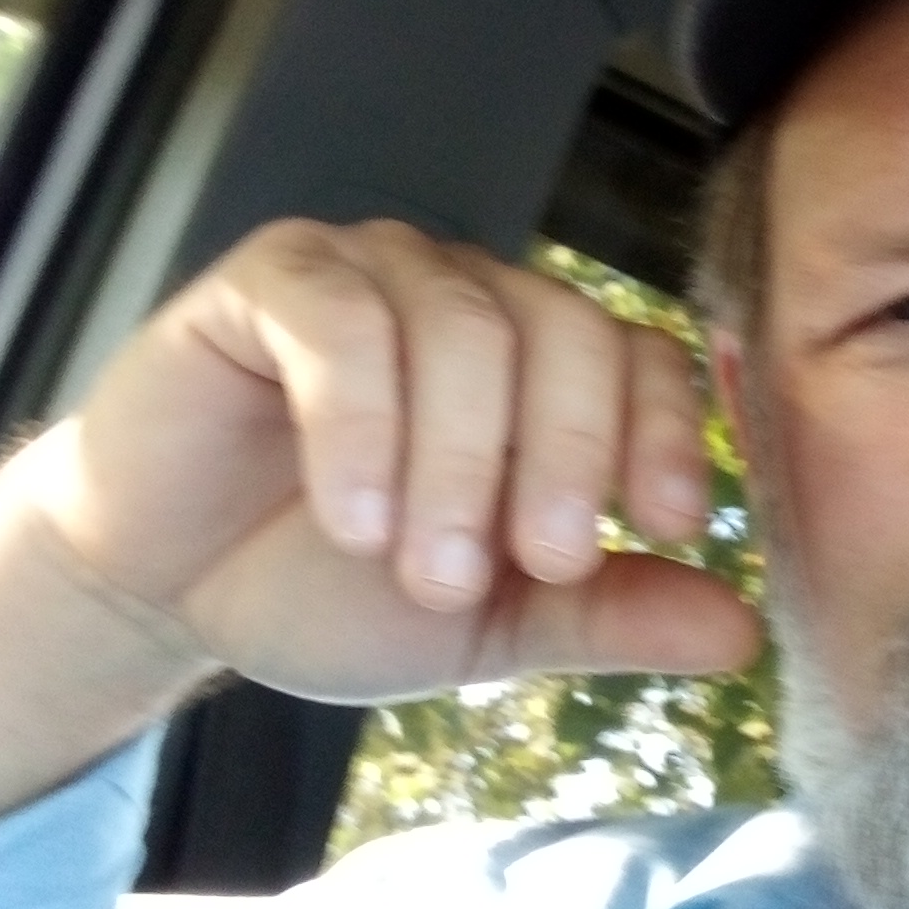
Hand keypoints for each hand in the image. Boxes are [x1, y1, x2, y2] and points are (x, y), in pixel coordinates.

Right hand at [36, 219, 761, 702]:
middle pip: (563, 328)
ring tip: (420, 569)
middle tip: (533, 567)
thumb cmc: (329, 588)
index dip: (662, 433)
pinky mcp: (272, 277)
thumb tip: (743, 635)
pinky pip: (342, 316)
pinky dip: (360, 420)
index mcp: (537, 364)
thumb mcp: (485, 625)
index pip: (640, 355)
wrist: (164, 589)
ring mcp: (371, 273)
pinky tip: (351, 515)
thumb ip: (604, 616)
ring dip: (455, 457)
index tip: (669, 526)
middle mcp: (466, 298)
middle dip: (564, 455)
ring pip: (460, 324)